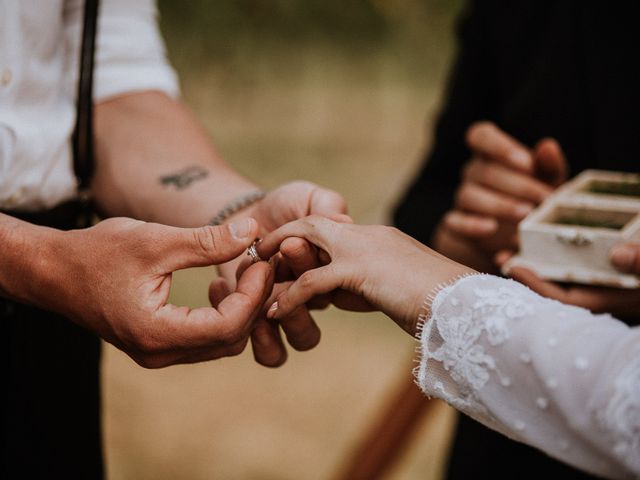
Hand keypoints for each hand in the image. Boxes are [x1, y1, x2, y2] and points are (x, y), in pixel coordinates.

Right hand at [40, 217, 272, 367]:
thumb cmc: (98, 253)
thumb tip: (252, 229)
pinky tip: (223, 284)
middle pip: (230, 339)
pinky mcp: (159, 345)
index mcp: (156, 332)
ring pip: (221, 343)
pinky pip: (205, 339)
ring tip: (245, 271)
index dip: (253, 294)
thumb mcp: (155, 240)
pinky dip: (223, 314)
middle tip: (260, 263)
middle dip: (253, 301)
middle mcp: (159, 353)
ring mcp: (159, 353)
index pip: (227, 326)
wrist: (55, 272)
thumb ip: (207, 240)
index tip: (262, 261)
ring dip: (241, 309)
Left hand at [215, 181, 349, 366]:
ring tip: (260, 294)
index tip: (289, 241)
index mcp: (335, 271)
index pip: (338, 277)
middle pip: (326, 304)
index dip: (315, 263)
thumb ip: (327, 204)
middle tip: (271, 262)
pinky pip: (271, 353)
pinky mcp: (260, 328)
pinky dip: (255, 335)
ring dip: (287, 318)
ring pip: (303, 339)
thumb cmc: (282, 207)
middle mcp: (317, 298)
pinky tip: (226, 291)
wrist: (244, 218)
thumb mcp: (306, 197)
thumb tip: (345, 222)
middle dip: (301, 290)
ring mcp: (290, 316)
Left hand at [256, 216, 474, 335]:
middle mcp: (368, 235)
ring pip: (306, 243)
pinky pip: (313, 281)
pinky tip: (273, 312)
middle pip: (314, 225)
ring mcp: (364, 248)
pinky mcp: (361, 269)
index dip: (306, 243)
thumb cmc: (443, 302)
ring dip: (280, 263)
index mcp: (378, 237)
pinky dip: (289, 296)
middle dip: (284, 239)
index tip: (287, 261)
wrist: (467, 303)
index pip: (333, 231)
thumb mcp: (401, 287)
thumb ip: (376, 285)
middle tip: (259, 259)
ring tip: (257, 281)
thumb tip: (360, 297)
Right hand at [434, 121, 567, 270]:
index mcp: (491, 155)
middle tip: (544, 199)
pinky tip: (491, 228)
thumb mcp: (547, 184)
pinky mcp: (455, 226)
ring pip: (469, 195)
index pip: (480, 135)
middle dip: (518, 185)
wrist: (512, 240)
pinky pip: (454, 221)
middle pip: (484, 171)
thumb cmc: (531, 201)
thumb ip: (548, 165)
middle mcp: (472, 173)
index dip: (499, 145)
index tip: (526, 162)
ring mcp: (461, 200)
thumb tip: (548, 146)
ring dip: (500, 205)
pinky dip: (471, 224)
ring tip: (526, 215)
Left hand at [499, 243, 639, 317]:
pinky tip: (549, 246)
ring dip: (543, 269)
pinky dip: (563, 261)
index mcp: (617, 301)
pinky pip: (581, 273)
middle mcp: (610, 298)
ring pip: (569, 283)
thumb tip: (617, 255)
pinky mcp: (615, 279)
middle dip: (531, 279)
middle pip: (560, 294)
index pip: (567, 301)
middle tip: (503, 258)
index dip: (538, 286)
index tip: (514, 266)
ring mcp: (611, 290)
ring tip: (514, 251)